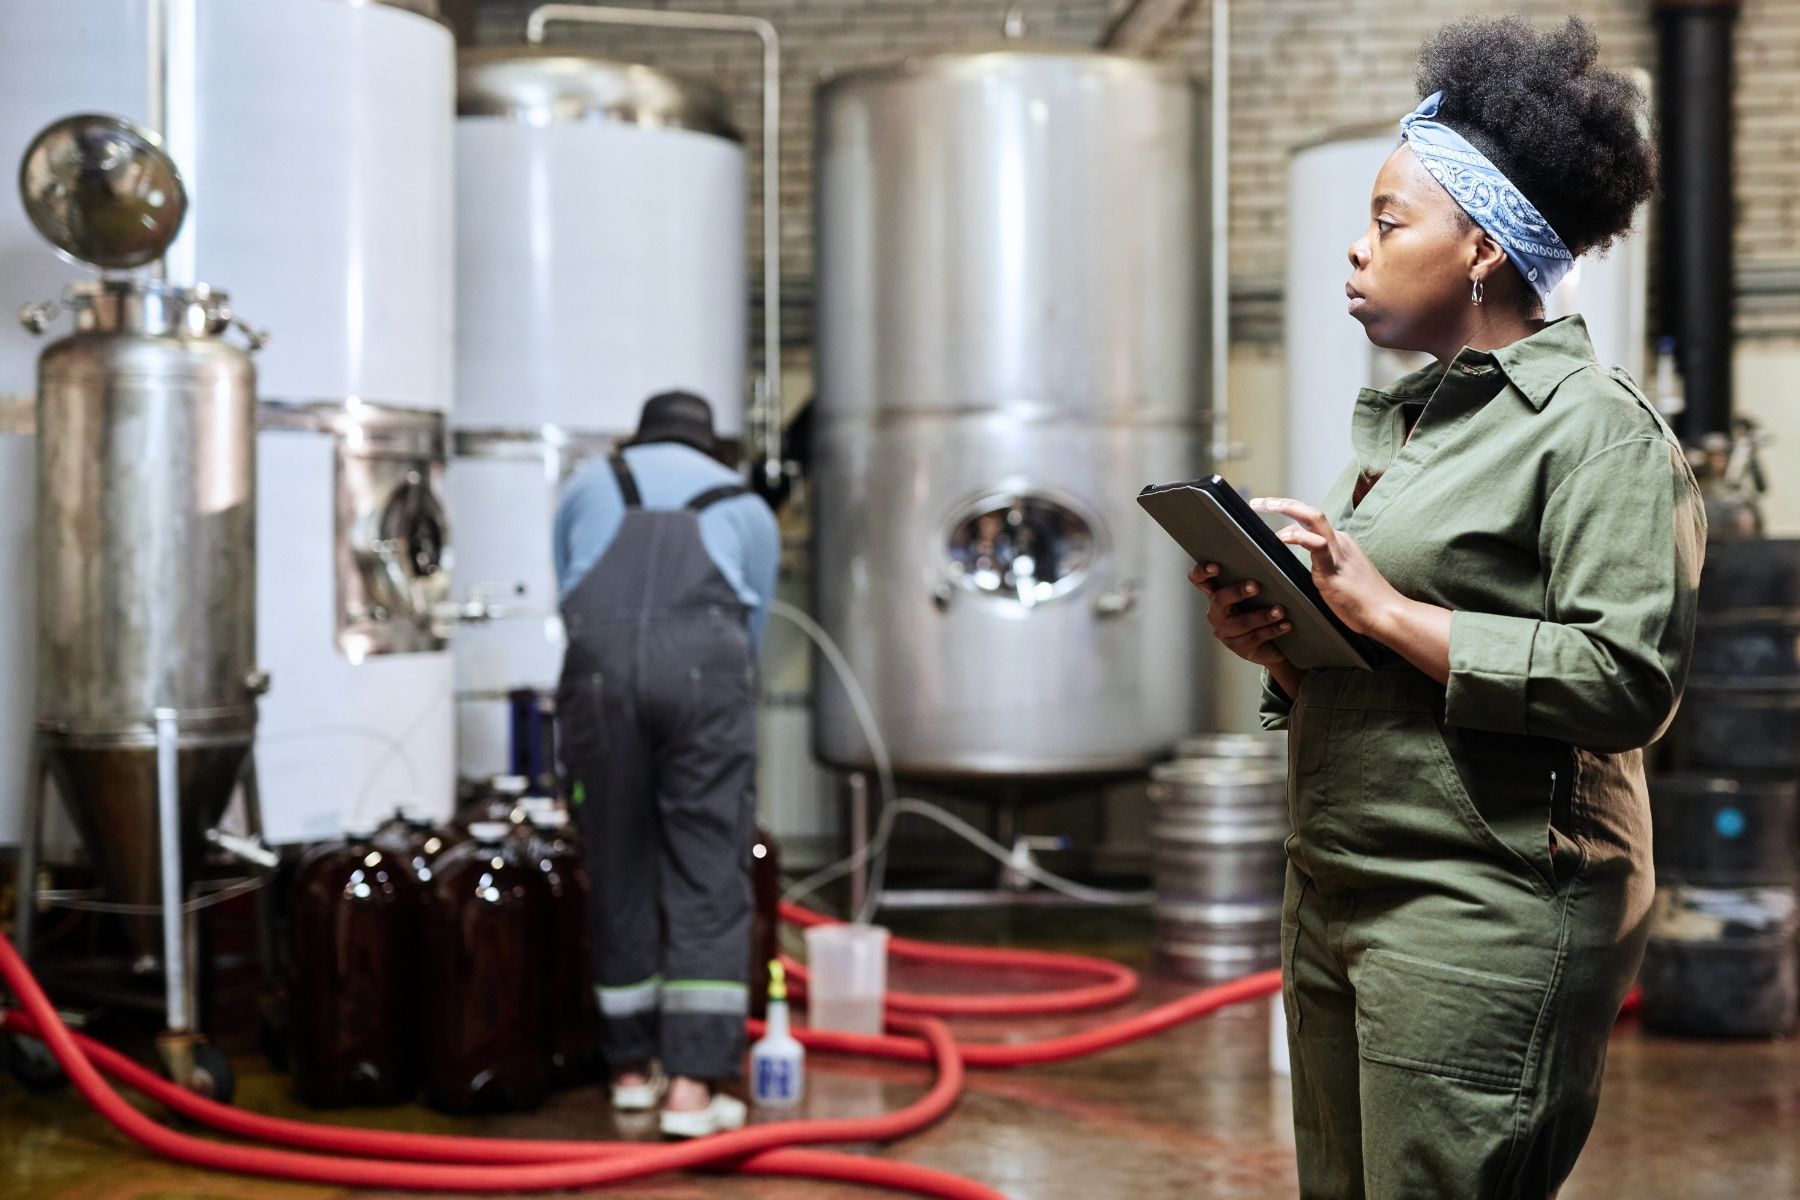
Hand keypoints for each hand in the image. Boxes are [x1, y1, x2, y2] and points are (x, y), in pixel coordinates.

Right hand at [1188, 563, 1292, 667]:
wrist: (1275, 645)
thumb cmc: (1262, 612)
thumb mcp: (1256, 595)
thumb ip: (1254, 578)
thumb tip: (1271, 554)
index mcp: (1217, 595)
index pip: (1199, 580)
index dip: (1202, 572)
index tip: (1216, 566)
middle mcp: (1217, 613)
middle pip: (1219, 599)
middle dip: (1237, 592)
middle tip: (1255, 585)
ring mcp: (1226, 632)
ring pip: (1241, 623)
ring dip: (1262, 615)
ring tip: (1280, 610)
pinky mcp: (1239, 648)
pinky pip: (1255, 638)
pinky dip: (1272, 630)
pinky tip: (1285, 624)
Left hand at [1250, 497, 1403, 636]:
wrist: (1386, 614)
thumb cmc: (1361, 601)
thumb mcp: (1335, 577)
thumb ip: (1319, 566)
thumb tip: (1297, 564)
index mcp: (1339, 542)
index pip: (1309, 521)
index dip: (1288, 514)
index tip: (1267, 512)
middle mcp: (1340, 541)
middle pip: (1308, 512)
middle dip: (1282, 503)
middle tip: (1257, 502)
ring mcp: (1338, 552)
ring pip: (1313, 518)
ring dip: (1286, 508)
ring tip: (1264, 506)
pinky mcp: (1335, 568)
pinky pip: (1317, 544)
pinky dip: (1298, 537)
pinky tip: (1281, 538)